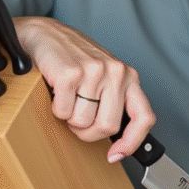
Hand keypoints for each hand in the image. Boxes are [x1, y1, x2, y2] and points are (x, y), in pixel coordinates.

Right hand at [12, 16, 154, 161]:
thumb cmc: (73, 60)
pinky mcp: (71, 73)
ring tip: (67, 98)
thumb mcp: (103, 79)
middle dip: (87, 131)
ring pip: (82, 122)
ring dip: (69, 118)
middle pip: (107, 127)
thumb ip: (114, 103)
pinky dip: (56, 109)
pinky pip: (63, 112)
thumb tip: (118, 146)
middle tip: (77, 116)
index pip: (144, 117)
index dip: (132, 142)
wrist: (44, 34)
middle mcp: (116, 72)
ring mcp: (94, 71)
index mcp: (128, 76)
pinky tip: (56, 91)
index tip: (116, 155)